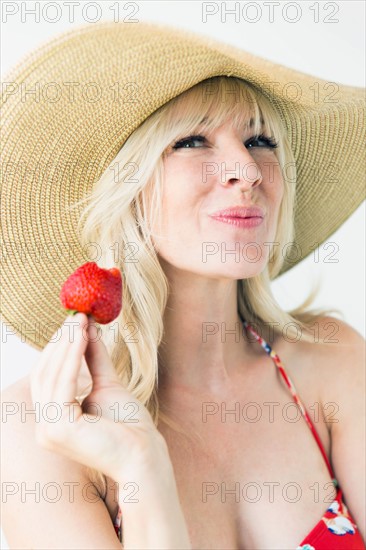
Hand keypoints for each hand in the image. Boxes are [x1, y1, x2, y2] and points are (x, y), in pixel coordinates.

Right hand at [29, 313, 168, 483]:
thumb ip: (93, 358)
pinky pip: (63, 383)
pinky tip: (84, 337)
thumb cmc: (127, 425)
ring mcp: (48, 430)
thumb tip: (87, 327)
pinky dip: (72, 356)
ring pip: (51, 375)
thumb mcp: (106, 383)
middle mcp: (44, 427)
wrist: (144, 452)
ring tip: (81, 321)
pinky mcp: (58, 428)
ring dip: (67, 344)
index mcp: (52, 420)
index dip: (58, 347)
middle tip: (76, 316)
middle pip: (45, 373)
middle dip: (61, 342)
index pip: (47, 376)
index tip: (73, 321)